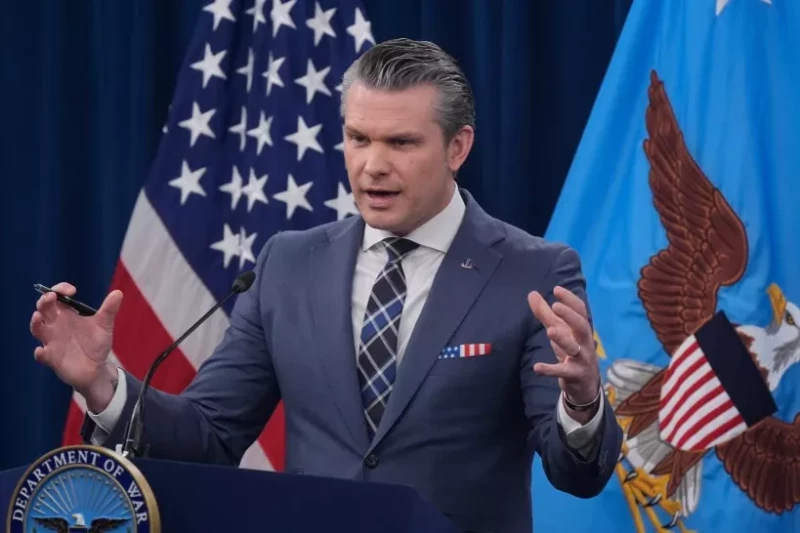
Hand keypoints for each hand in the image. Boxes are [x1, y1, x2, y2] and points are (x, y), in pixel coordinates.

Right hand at [30, 283, 122, 411]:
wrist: (96, 368)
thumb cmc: (96, 343)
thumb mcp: (104, 325)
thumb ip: (109, 310)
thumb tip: (118, 292)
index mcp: (67, 314)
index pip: (57, 297)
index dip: (60, 290)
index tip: (72, 291)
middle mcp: (56, 325)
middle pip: (43, 309)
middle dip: (44, 301)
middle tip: (51, 297)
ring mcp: (52, 341)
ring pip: (37, 329)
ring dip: (35, 323)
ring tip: (37, 316)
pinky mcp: (52, 358)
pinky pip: (41, 355)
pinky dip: (40, 353)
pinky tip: (42, 350)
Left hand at [528, 286, 600, 407]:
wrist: (585, 385)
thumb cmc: (571, 353)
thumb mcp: (559, 332)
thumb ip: (546, 314)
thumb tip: (532, 294)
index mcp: (581, 330)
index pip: (580, 312)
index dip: (570, 300)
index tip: (557, 289)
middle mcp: (584, 343)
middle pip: (582, 327)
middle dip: (570, 316)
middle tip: (556, 306)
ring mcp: (582, 360)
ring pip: (575, 349)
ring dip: (563, 339)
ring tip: (550, 330)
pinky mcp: (575, 375)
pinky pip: (563, 372)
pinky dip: (550, 370)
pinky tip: (537, 367)